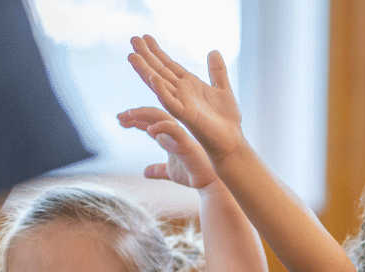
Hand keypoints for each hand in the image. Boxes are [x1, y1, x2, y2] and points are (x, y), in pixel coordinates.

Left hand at [118, 106, 218, 188]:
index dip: (134, 120)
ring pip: (161, 116)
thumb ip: (158, 170)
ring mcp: (180, 135)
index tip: (119, 120)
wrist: (209, 183)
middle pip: (152, 115)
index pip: (149, 123)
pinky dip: (161, 126)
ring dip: (143, 114)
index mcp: (169, 137)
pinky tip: (148, 130)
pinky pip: (173, 129)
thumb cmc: (193, 175)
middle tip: (119, 116)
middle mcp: (174, 132)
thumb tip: (145, 172)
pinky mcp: (186, 142)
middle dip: (135, 114)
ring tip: (128, 116)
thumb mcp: (170, 172)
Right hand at [128, 35, 243, 160]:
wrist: (232, 141)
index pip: (168, 65)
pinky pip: (171, 103)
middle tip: (132, 39)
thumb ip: (217, 71)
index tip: (144, 37)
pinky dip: (162, 91)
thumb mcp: (223, 89)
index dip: (156, 52)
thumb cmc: (226, 120)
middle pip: (160, 71)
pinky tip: (154, 79)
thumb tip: (213, 51)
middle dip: (146, 56)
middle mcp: (181, 93)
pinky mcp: (187, 117)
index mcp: (189, 85)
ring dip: (146, 71)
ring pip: (159, 85)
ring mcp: (182, 104)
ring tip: (133, 57)